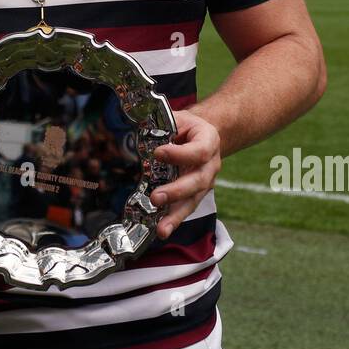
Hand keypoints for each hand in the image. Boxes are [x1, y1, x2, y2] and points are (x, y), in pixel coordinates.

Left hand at [151, 111, 221, 240]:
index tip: (158, 153)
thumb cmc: (186, 126)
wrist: (201, 135)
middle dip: (176, 191)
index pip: (199, 151)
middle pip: (198, 182)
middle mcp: (211, 165)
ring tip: (161, 229)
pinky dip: (173, 220)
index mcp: (209, 141)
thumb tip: (138, 124)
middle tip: (155, 197)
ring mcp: (205, 182)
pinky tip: (161, 230)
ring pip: (193, 201)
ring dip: (175, 216)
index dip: (180, 154)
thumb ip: (163, 123)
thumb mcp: (178, 118)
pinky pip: (185, 208)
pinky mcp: (195, 194)